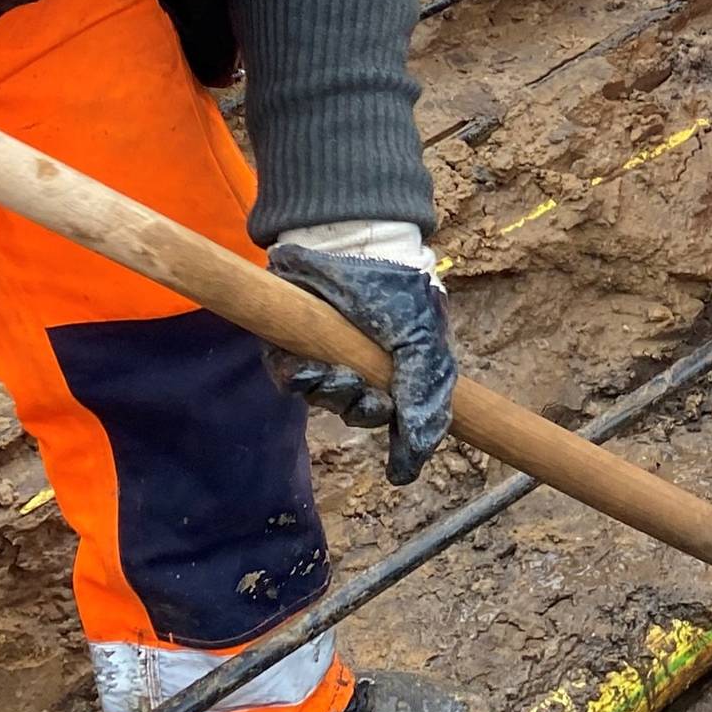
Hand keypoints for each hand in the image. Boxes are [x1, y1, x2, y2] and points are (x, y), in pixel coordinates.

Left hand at [265, 220, 457, 483]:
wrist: (351, 242)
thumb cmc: (395, 290)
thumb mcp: (422, 344)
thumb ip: (422, 399)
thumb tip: (415, 457)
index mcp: (401, 371)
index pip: (402, 420)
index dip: (402, 446)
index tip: (400, 469)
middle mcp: (363, 369)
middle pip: (362, 415)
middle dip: (366, 413)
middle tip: (372, 399)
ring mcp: (325, 359)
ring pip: (326, 402)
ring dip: (334, 396)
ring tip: (339, 375)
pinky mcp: (288, 348)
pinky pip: (289, 381)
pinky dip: (300, 380)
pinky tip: (310, 368)